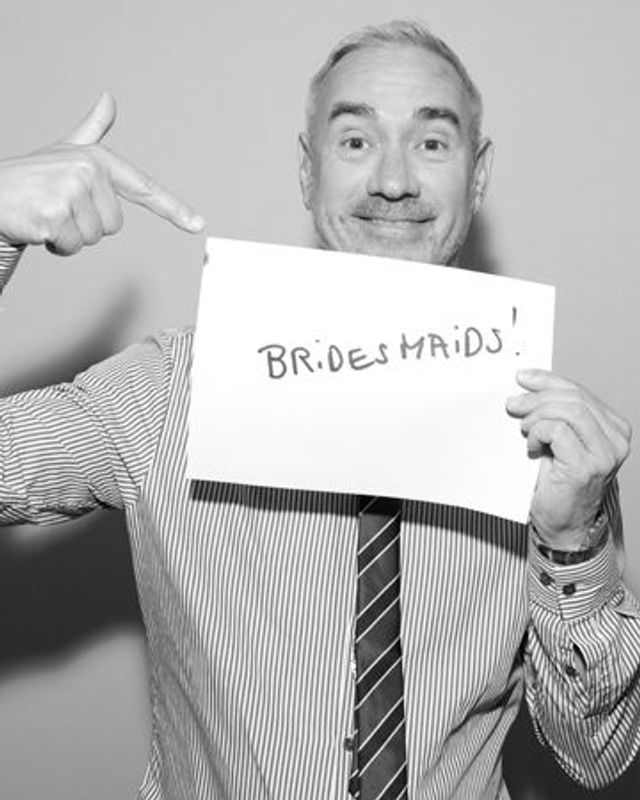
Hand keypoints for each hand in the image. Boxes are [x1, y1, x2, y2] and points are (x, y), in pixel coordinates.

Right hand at [0, 92, 204, 254]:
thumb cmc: (33, 177)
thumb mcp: (66, 152)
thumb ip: (91, 129)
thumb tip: (109, 97)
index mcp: (99, 160)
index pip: (144, 188)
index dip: (174, 209)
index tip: (199, 225)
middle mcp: (88, 171)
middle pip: (114, 226)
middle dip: (86, 226)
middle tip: (59, 208)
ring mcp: (71, 192)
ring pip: (93, 238)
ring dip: (69, 236)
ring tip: (47, 214)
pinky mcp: (55, 214)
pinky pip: (72, 246)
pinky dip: (56, 245)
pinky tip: (39, 225)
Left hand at [506, 369, 630, 548]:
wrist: (561, 524)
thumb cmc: (558, 484)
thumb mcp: (560, 440)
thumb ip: (556, 414)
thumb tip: (528, 385)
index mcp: (613, 428)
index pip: (579, 392)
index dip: (548, 380)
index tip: (523, 377)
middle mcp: (616, 440)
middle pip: (574, 398)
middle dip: (537, 397)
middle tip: (513, 404)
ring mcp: (605, 454)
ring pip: (568, 411)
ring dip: (536, 416)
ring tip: (524, 430)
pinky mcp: (586, 467)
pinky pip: (557, 431)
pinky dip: (537, 434)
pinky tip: (532, 448)